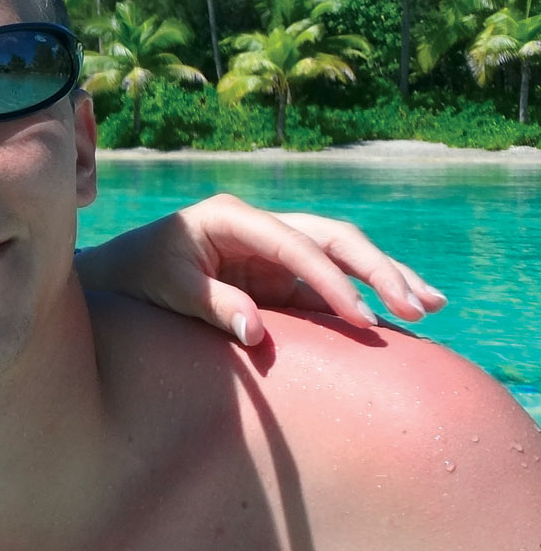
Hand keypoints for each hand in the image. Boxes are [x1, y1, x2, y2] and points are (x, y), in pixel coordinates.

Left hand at [75, 194, 445, 345]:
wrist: (118, 278)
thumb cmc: (137, 277)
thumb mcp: (165, 288)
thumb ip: (208, 303)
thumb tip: (254, 331)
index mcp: (231, 219)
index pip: (295, 244)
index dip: (331, 280)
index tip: (361, 317)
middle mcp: (260, 227)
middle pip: (333, 238)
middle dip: (378, 271)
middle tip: (416, 307)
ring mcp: (273, 250)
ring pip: (342, 254)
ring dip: (386, 277)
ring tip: (431, 305)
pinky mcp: (278, 275)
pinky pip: (330, 281)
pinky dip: (365, 295)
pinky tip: (402, 312)